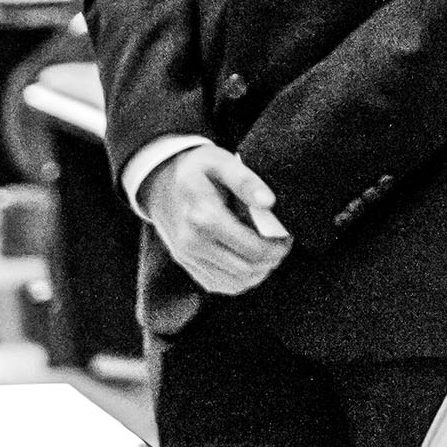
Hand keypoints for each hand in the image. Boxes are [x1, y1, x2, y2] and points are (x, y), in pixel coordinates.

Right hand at [139, 144, 287, 295]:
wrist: (159, 180)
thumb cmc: (196, 169)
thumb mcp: (221, 162)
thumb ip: (246, 180)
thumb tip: (269, 202)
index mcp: (203, 217)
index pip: (252, 249)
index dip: (277, 246)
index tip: (287, 235)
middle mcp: (193, 243)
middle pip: (247, 269)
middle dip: (272, 260)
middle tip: (282, 244)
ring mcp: (187, 257)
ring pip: (235, 283)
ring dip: (259, 272)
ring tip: (268, 251)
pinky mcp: (187, 265)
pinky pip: (220, 285)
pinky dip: (240, 278)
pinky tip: (249, 259)